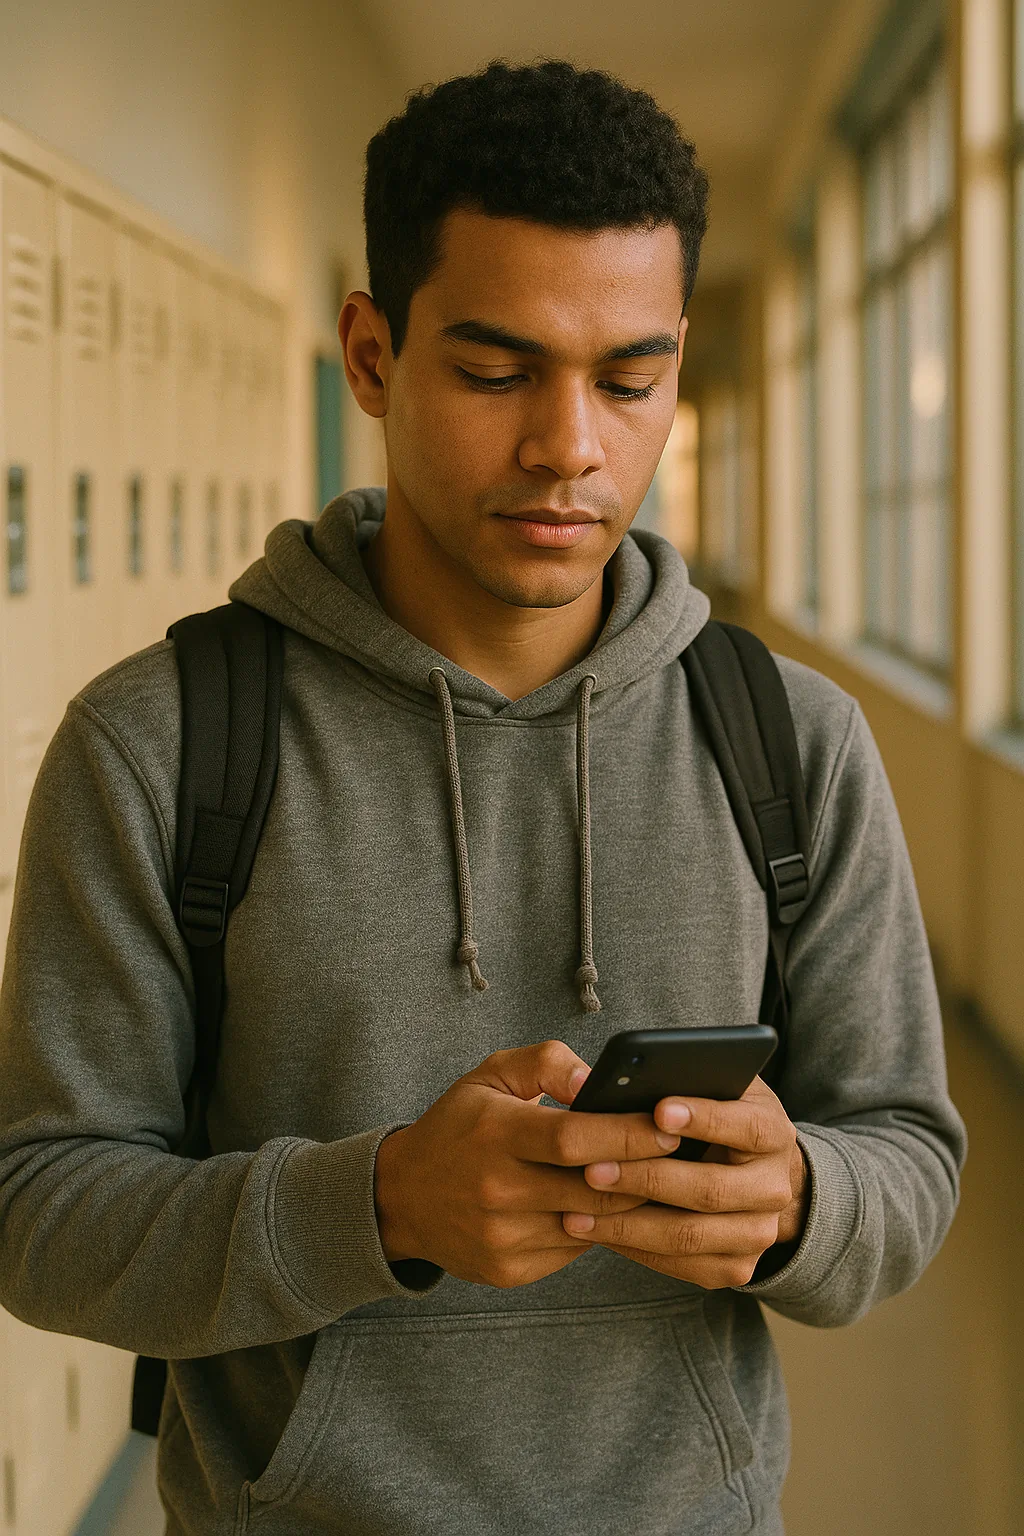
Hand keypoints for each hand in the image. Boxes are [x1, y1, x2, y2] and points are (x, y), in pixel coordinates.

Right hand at [373, 1041, 680, 1287]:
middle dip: (645, 1172)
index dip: (628, 1134)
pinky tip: (615, 1207)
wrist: (401, 1197)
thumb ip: (547, 1062)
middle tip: (682, 1155)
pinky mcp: (510, 1269)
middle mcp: (497, 1190)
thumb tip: (595, 1078)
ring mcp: (503, 1236)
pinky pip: (575, 1250)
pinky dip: (599, 1228)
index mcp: (495, 1134)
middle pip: (593, 1187)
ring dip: (630, 1204)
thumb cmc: (459, 1126)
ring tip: (662, 1181)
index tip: (668, 1126)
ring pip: (592, 1224)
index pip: (574, 1138)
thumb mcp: (491, 1075)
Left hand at [561, 1077, 808, 1288]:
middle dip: (646, 1179)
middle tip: (592, 1170)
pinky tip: (595, 1231)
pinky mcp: (738, 1268)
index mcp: (773, 1133)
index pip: (745, 1127)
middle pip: (709, 1190)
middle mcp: (775, 1188)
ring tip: (575, 1211)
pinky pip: (680, 1265)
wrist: (756, 1174)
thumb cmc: (720, 1115)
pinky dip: (633, 1249)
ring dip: (627, 1224)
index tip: (659, 1110)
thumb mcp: (719, 1086)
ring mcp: (759, 1234)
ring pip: (689, 1236)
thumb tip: (640, 1072)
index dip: (703, 1119)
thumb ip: (691, 1076)